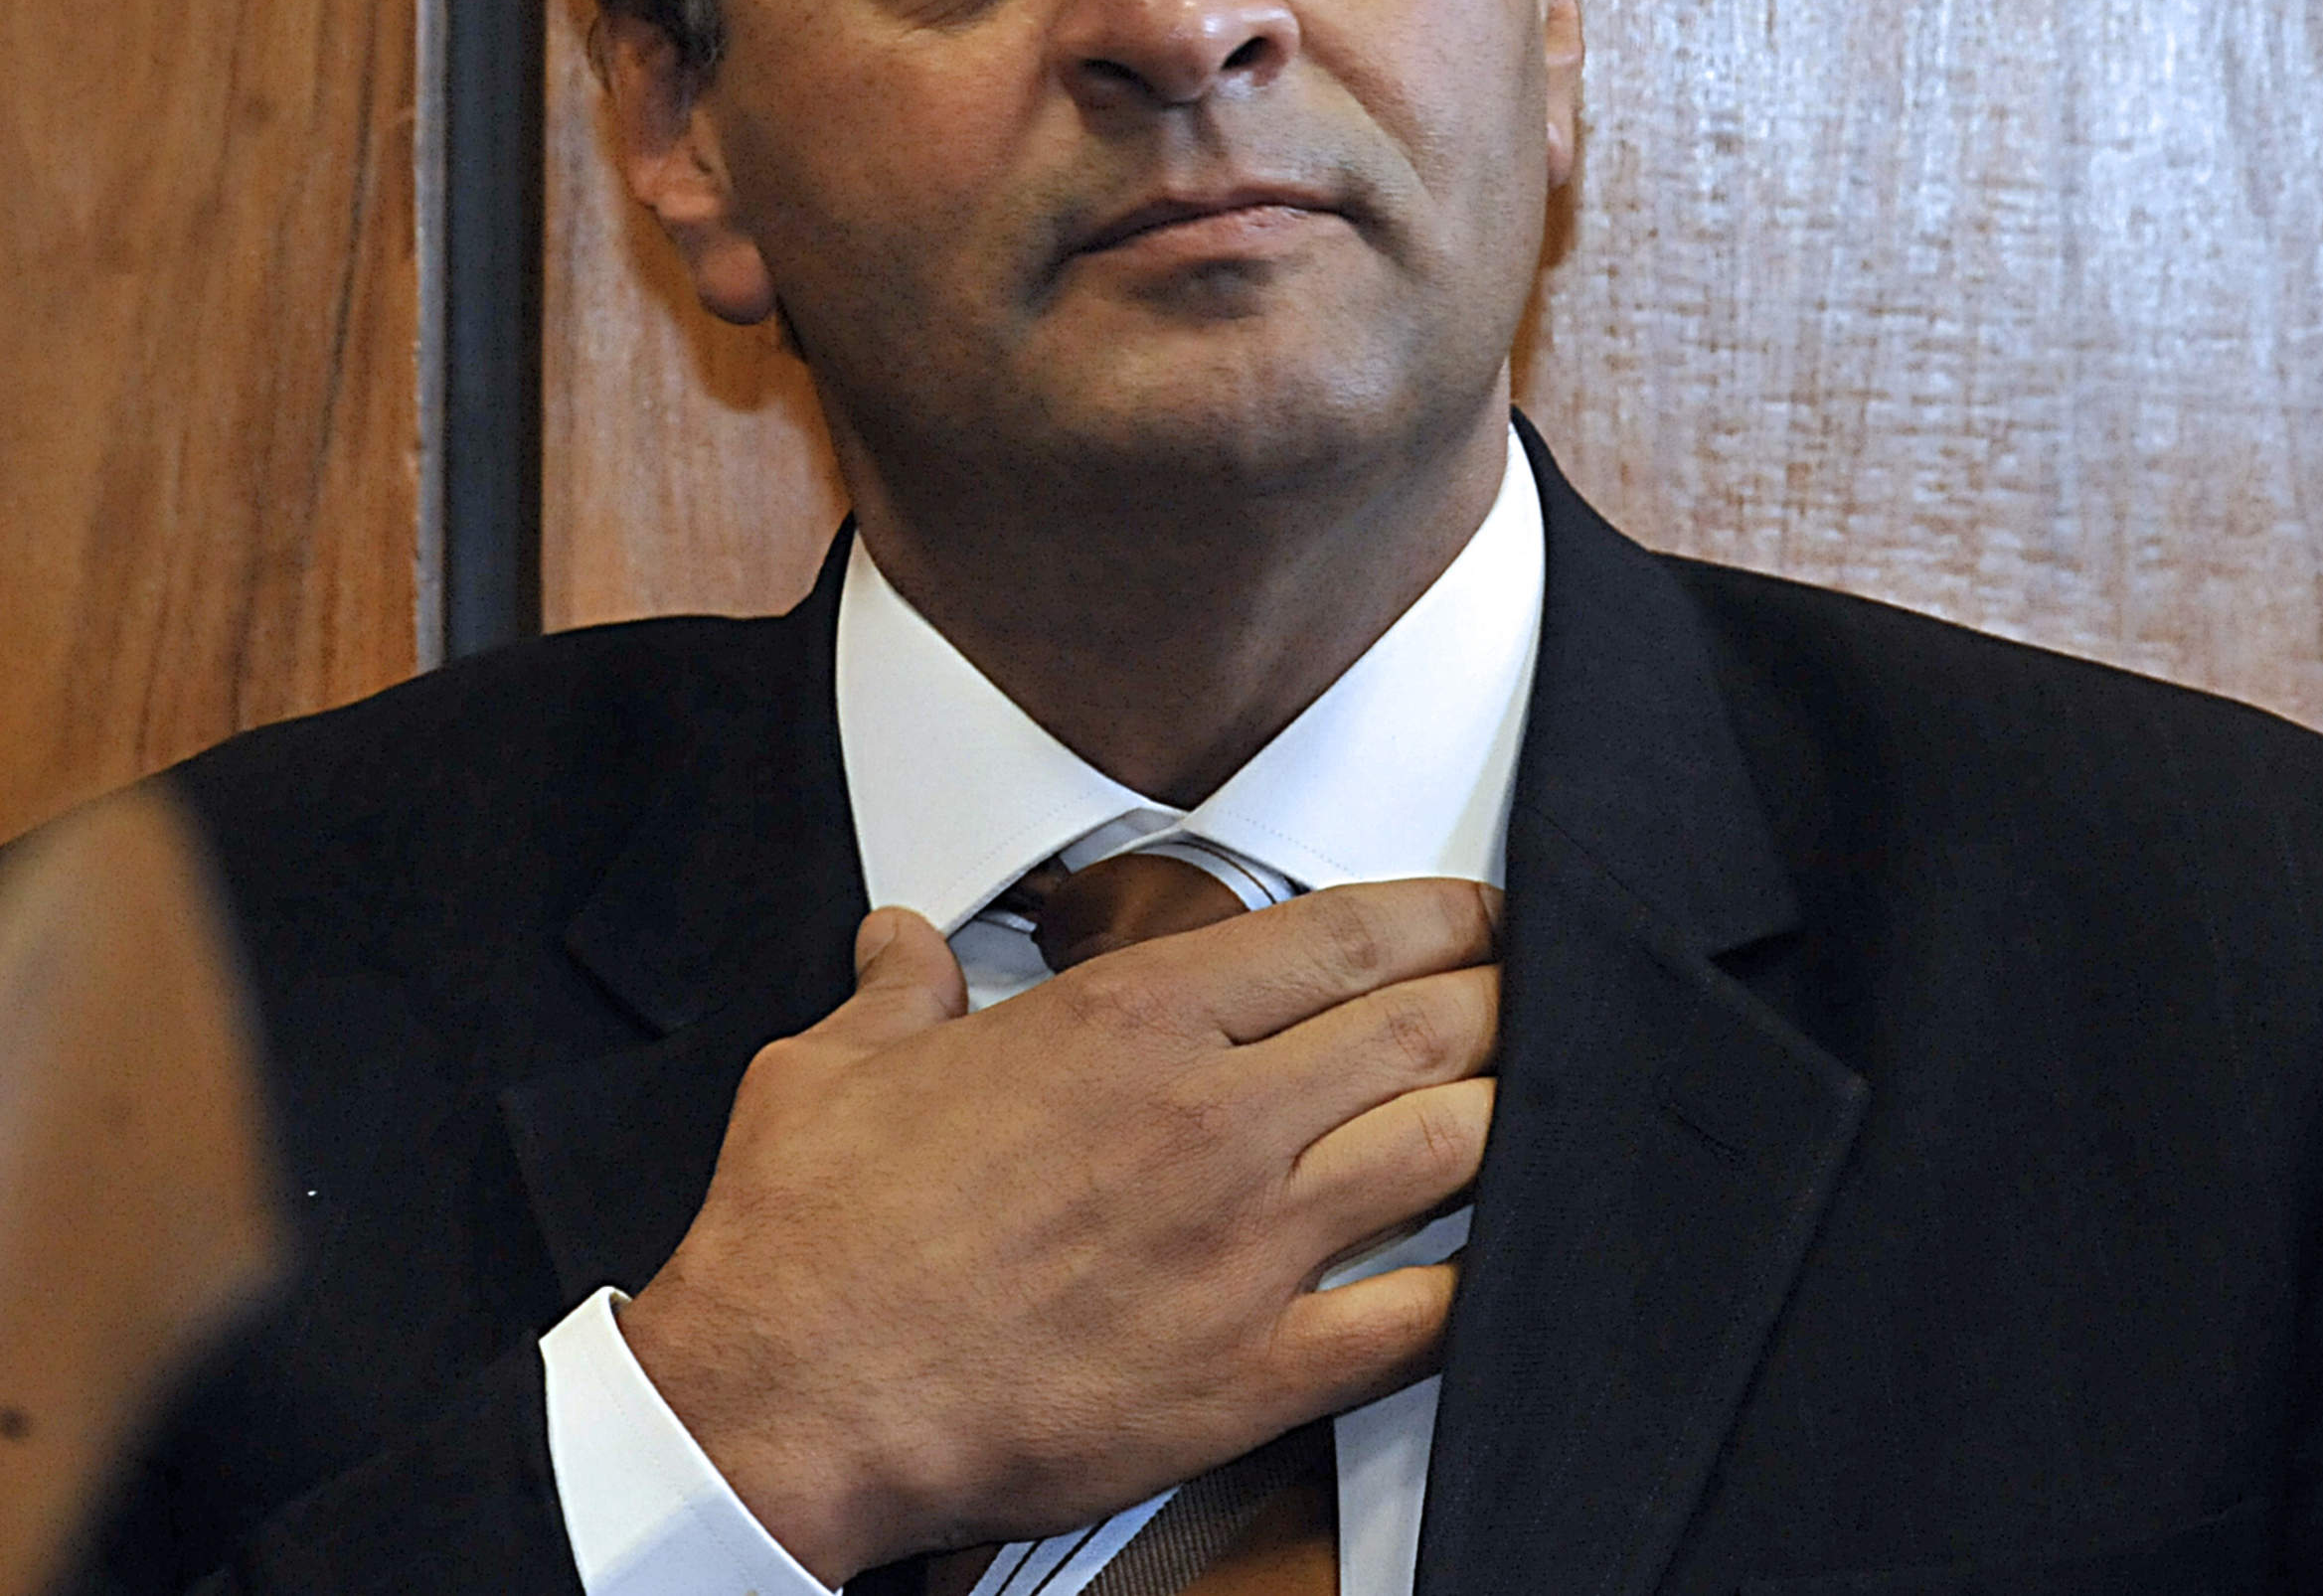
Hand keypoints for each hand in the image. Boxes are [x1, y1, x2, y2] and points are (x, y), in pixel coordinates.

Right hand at [616, 877, 1501, 1580]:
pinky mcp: (1252, 1373)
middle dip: (1503, 1001)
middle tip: (1533, 998)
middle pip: (1428, 1028)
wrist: (787, 1406)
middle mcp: (1211, 1120)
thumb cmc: (812, 1244)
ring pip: (1449, 1150)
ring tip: (1535, 1108)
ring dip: (1509, 1120)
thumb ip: (897, 990)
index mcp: (1127, 1025)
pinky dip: (1474, 1282)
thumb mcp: (834, 1069)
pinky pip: (1419, 1318)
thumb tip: (900, 944)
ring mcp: (1246, 1248)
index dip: (1441, 916)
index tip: (1481, 916)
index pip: (1342, 937)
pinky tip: (1493, 1262)